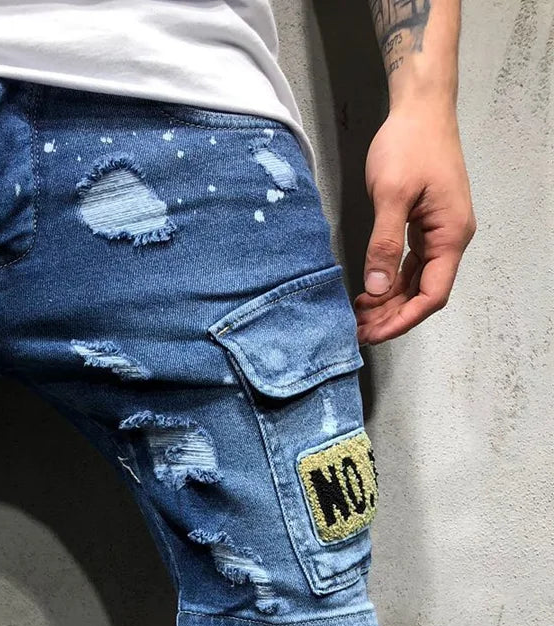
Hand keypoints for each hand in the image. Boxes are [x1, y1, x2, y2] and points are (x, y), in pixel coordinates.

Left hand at [354, 106, 475, 345]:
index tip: (374, 334)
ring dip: (388, 302)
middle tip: (357, 332)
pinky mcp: (424, 224)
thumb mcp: (391, 194)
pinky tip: (368, 291)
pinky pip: (410, 264)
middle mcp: (450, 237)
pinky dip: (389, 281)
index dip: (403, 320)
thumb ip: (384, 243)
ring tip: (357, 317)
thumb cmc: (410, 143)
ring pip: (415, 281)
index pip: (432, 294)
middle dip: (391, 316)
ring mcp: (438, 232)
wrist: (420, 109)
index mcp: (451, 234)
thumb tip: (377, 287)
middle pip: (424, 293)